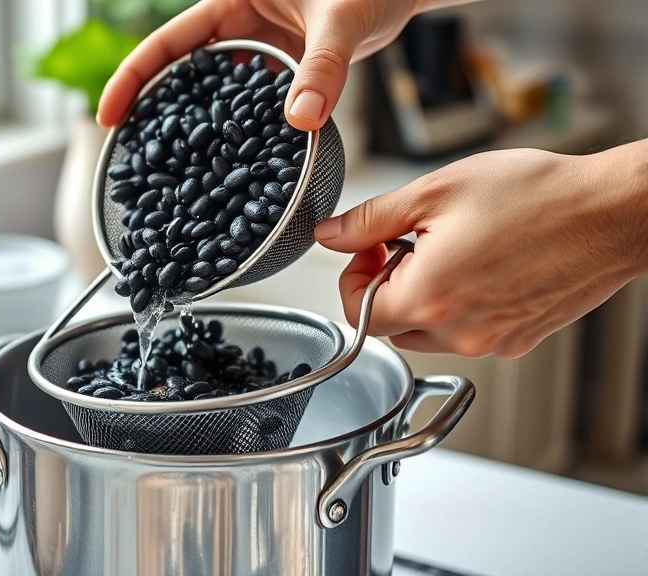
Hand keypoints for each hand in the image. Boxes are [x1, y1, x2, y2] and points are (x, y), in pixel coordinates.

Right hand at [97, 0, 476, 131]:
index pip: (168, 42)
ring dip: (200, 126)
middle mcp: (238, 24)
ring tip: (177, 169)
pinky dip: (243, 130)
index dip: (133, 77)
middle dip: (156, 110)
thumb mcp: (342, 20)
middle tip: (134, 153)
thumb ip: (322, 68)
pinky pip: (251, 103)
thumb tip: (301, 119)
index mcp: (232, 0)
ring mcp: (259, 48)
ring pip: (215, 92)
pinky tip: (236, 159)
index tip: (109, 114)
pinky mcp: (281, 67)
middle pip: (181, 72)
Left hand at [314, 142, 647, 358]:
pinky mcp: (520, 339)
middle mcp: (459, 332)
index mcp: (429, 298)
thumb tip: (330, 235)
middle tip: (409, 244)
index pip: (357, 313)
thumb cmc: (536, 197)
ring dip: (423, 297)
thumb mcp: (434, 193)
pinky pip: (470, 332)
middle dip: (388, 285)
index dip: (354, 277)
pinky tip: (484, 265)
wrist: (611, 211)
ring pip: (429, 332)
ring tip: (451, 250)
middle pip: (391, 326)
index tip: (371, 249)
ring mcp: (493, 341)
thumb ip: (370, 220)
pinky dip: (462, 305)